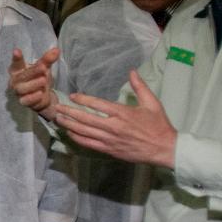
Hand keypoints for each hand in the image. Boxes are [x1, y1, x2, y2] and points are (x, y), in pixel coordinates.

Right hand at [9, 47, 60, 119]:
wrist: (42, 97)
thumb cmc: (38, 78)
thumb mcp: (43, 68)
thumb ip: (48, 59)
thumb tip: (56, 50)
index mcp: (18, 70)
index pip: (16, 63)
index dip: (16, 58)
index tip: (17, 50)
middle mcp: (15, 81)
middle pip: (22, 76)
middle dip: (33, 71)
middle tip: (43, 67)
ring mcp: (18, 92)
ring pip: (22, 88)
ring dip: (33, 84)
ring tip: (43, 80)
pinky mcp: (23, 102)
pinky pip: (26, 100)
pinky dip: (32, 97)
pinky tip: (40, 93)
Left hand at [55, 70, 177, 167]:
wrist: (164, 149)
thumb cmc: (159, 125)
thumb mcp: (152, 103)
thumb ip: (140, 86)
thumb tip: (132, 71)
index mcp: (123, 113)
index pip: (98, 104)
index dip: (83, 99)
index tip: (73, 96)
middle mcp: (114, 127)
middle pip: (86, 119)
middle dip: (70, 113)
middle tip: (57, 108)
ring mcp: (110, 140)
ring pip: (85, 132)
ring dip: (70, 125)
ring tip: (58, 119)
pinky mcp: (110, 150)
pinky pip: (90, 144)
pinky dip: (78, 139)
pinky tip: (70, 134)